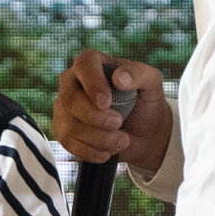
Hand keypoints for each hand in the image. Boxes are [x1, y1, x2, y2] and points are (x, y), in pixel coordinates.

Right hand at [53, 49, 172, 178]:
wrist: (143, 133)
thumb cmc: (145, 102)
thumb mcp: (152, 84)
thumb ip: (140, 74)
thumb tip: (119, 78)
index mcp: (92, 62)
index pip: (84, 65)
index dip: (93, 84)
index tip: (107, 103)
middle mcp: (72, 81)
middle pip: (70, 98)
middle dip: (95, 117)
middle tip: (119, 124)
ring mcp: (64, 106)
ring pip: (70, 125)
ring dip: (99, 138)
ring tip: (122, 140)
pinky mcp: (62, 128)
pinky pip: (67, 142)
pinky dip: (90, 151)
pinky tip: (106, 153)